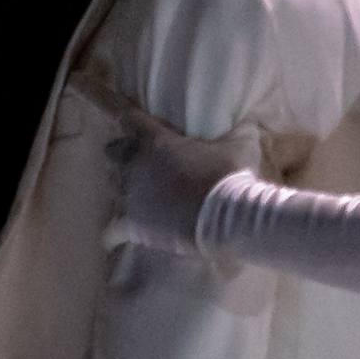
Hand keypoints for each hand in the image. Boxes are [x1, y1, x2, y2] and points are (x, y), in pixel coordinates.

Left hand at [102, 101, 238, 264]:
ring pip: (111, 185)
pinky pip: (112, 229)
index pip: (130, 119)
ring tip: (133, 194)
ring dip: (121, 186)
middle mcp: (137, 164)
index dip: (132, 121)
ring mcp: (132, 195)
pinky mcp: (133, 223)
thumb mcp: (239, 145)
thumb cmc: (230, 176)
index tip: (135, 124)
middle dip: (122, 154)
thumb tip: (248, 124)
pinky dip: (114, 232)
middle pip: (113, 152)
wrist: (226, 217)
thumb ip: (234, 133)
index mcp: (158, 141)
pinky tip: (113, 238)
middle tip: (136, 161)